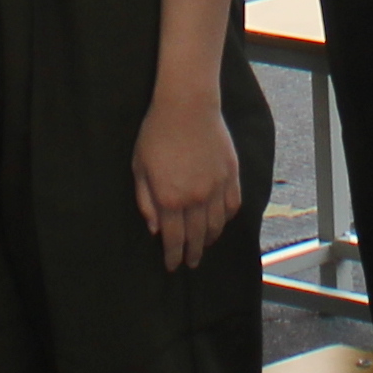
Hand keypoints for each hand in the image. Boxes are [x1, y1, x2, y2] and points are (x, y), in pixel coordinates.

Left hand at [132, 83, 241, 269]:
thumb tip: (154, 229)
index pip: (174, 238)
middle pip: (196, 236)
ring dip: (210, 239)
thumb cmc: (156, 134)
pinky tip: (221, 222)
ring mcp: (216, 187)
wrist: (187, 106)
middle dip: (192, 253)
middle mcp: (195, 199)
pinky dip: (227, 219)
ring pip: (216, 224)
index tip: (172, 265)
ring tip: (205, 245)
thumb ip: (145, 201)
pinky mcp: (231, 174)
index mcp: (170, 199)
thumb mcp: (139, 167)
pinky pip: (233, 205)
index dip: (173, 256)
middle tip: (191, 263)